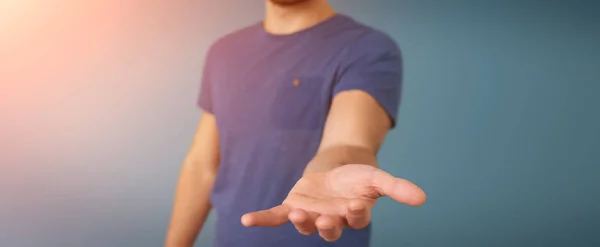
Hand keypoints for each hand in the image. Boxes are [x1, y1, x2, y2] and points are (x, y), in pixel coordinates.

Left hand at [240, 164, 425, 241]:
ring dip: (299, 221)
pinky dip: (262, 219)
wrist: (336, 167)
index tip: (356, 205)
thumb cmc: (358, 177)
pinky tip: (246, 221)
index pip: (355, 219)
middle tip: (324, 218)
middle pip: (329, 228)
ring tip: (296, 213)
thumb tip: (423, 198)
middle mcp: (331, 220)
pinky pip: (275, 216)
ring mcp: (310, 215)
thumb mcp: (377, 178)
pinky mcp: (291, 206)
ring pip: (305, 223)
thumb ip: (397, 188)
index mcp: (353, 215)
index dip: (355, 214)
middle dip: (326, 225)